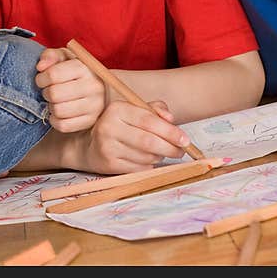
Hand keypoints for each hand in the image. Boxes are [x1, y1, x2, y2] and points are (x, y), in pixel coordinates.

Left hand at [35, 47, 106, 132]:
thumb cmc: (75, 71)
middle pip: (54, 94)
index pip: (53, 75)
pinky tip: (58, 112)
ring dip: (51, 107)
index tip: (42, 80)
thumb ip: (51, 56)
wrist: (99, 88)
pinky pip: (63, 125)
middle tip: (49, 91)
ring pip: (58, 110)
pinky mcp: (90, 121)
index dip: (41, 78)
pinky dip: (55, 120)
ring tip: (55, 101)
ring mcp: (94, 106)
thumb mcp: (65, 57)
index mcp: (84, 68)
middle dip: (46, 93)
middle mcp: (92, 86)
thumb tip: (41, 66)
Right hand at [74, 100, 188, 174]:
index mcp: (116, 109)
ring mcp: (107, 147)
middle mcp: (108, 127)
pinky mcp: (108, 164)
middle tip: (181, 151)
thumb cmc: (120, 126)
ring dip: (159, 156)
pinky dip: (149, 166)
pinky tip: (147, 160)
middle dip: (170, 148)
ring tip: (160, 152)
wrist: (91, 146)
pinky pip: (139, 168)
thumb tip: (171, 119)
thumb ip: (156, 110)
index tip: (185, 139)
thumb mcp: (135, 111)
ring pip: (146, 156)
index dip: (170, 131)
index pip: (148, 120)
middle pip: (148, 141)